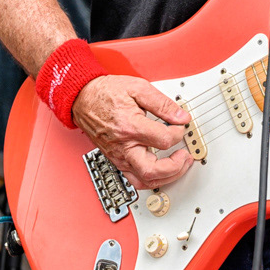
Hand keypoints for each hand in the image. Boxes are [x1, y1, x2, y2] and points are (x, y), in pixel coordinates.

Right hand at [73, 74, 192, 188]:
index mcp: (130, 127)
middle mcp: (123, 147)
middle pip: (154, 171)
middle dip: (176, 167)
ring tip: (179, 165)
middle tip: (186, 156)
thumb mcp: (137, 88)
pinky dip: (153, 179)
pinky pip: (136, 180)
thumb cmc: (106, 93)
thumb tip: (181, 116)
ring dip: (168, 177)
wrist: (82, 98)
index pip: (164, 140)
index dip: (178, 132)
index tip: (179, 124)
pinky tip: (164, 170)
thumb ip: (162, 103)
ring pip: (146, 181)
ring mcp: (119, 157)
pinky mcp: (117, 161)